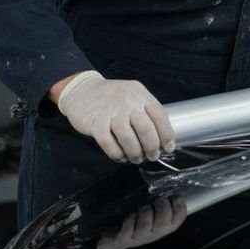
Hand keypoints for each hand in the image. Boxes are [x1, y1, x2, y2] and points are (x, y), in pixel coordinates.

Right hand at [56, 70, 175, 162]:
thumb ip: (145, 112)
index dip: (166, 134)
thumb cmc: (111, 97)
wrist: (81, 89)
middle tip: (152, 156)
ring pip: (128, 139)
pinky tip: (121, 157)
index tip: (168, 147)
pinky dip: (117, 154)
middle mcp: (127, 101)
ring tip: (137, 158)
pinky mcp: (95, 122)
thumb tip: (160, 138)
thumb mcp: (132, 96)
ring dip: (135, 153)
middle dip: (152, 147)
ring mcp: (110, 111)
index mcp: (140, 94)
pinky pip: (109, 144)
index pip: (160, 115)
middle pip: (146, 129)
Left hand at [96, 196, 187, 248]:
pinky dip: (130, 220)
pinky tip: (132, 216)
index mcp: (167, 225)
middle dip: (162, 207)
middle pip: (163, 223)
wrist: (121, 237)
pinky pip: (127, 230)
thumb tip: (175, 185)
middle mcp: (155, 233)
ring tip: (143, 207)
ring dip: (145, 212)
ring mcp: (140, 237)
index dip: (179, 207)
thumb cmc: (143, 219)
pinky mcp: (124, 239)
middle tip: (159, 200)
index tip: (175, 197)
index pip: (179, 218)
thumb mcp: (158, 210)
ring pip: (145, 225)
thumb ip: (167, 201)